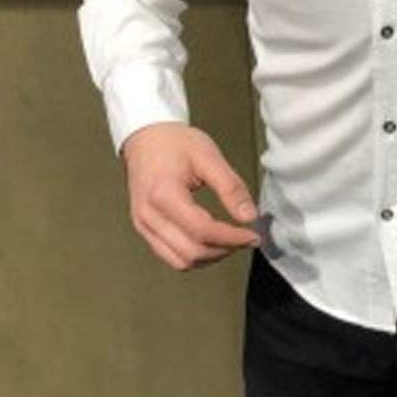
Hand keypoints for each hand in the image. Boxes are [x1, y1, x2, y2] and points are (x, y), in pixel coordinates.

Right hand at [120, 122, 261, 270]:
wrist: (146, 136)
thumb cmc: (174, 142)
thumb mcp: (209, 157)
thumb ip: (231, 188)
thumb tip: (249, 216)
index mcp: (164, 195)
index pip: (202, 231)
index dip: (232, 238)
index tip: (253, 235)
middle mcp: (149, 215)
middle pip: (191, 252)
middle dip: (224, 250)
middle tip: (247, 238)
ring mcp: (143, 225)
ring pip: (180, 261)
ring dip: (210, 257)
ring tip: (231, 241)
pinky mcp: (144, 228)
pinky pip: (170, 255)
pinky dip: (194, 255)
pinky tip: (212, 242)